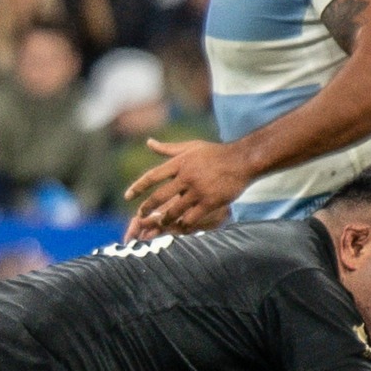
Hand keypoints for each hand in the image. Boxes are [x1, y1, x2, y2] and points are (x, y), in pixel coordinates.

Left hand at [124, 138, 251, 234]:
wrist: (243, 160)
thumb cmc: (215, 153)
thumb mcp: (190, 146)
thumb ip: (168, 149)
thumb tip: (148, 142)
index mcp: (180, 163)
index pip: (152, 176)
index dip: (138, 187)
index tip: (127, 196)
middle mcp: (186, 176)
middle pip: (160, 196)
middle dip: (147, 208)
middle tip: (140, 215)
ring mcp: (198, 190)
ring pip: (174, 210)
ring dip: (164, 219)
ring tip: (160, 223)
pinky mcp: (210, 201)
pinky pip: (192, 218)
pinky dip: (183, 224)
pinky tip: (180, 227)